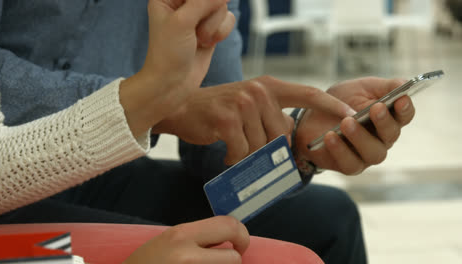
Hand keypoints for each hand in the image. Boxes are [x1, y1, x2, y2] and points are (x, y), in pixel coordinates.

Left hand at [120, 0, 235, 136]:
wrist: (172, 84)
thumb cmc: (168, 54)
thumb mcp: (183, 21)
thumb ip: (204, 1)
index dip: (203, 1)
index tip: (200, 14)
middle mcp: (183, 4)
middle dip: (209, 14)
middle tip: (195, 30)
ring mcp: (198, 17)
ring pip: (222, 8)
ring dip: (214, 26)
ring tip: (199, 40)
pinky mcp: (210, 30)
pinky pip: (228, 21)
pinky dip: (221, 33)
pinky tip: (206, 44)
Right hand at [123, 216, 249, 263]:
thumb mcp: (168, 241)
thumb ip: (196, 237)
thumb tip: (228, 238)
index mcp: (181, 235)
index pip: (228, 225)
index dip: (241, 235)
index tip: (239, 245)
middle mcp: (188, 256)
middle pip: (234, 258)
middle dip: (232, 261)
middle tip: (224, 262)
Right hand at [153, 76, 354, 164]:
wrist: (181, 108)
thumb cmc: (218, 111)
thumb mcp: (250, 106)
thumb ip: (272, 118)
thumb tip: (290, 145)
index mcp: (270, 86)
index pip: (307, 93)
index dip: (331, 104)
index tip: (351, 114)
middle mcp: (259, 90)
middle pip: (280, 135)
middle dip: (268, 151)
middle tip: (250, 152)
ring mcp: (243, 102)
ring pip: (260, 146)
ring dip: (247, 155)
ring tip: (233, 148)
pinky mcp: (227, 118)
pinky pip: (242, 151)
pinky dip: (234, 158)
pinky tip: (225, 153)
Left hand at [295, 77, 415, 174]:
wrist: (311, 118)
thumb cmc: (340, 101)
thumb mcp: (360, 88)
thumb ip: (383, 87)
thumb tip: (404, 84)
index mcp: (389, 117)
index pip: (404, 115)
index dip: (405, 108)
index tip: (401, 99)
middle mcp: (383, 138)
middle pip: (391, 134)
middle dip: (384, 121)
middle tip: (375, 108)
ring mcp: (367, 154)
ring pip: (374, 153)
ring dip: (361, 137)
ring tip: (346, 122)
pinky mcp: (350, 166)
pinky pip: (350, 163)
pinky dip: (340, 150)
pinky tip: (330, 137)